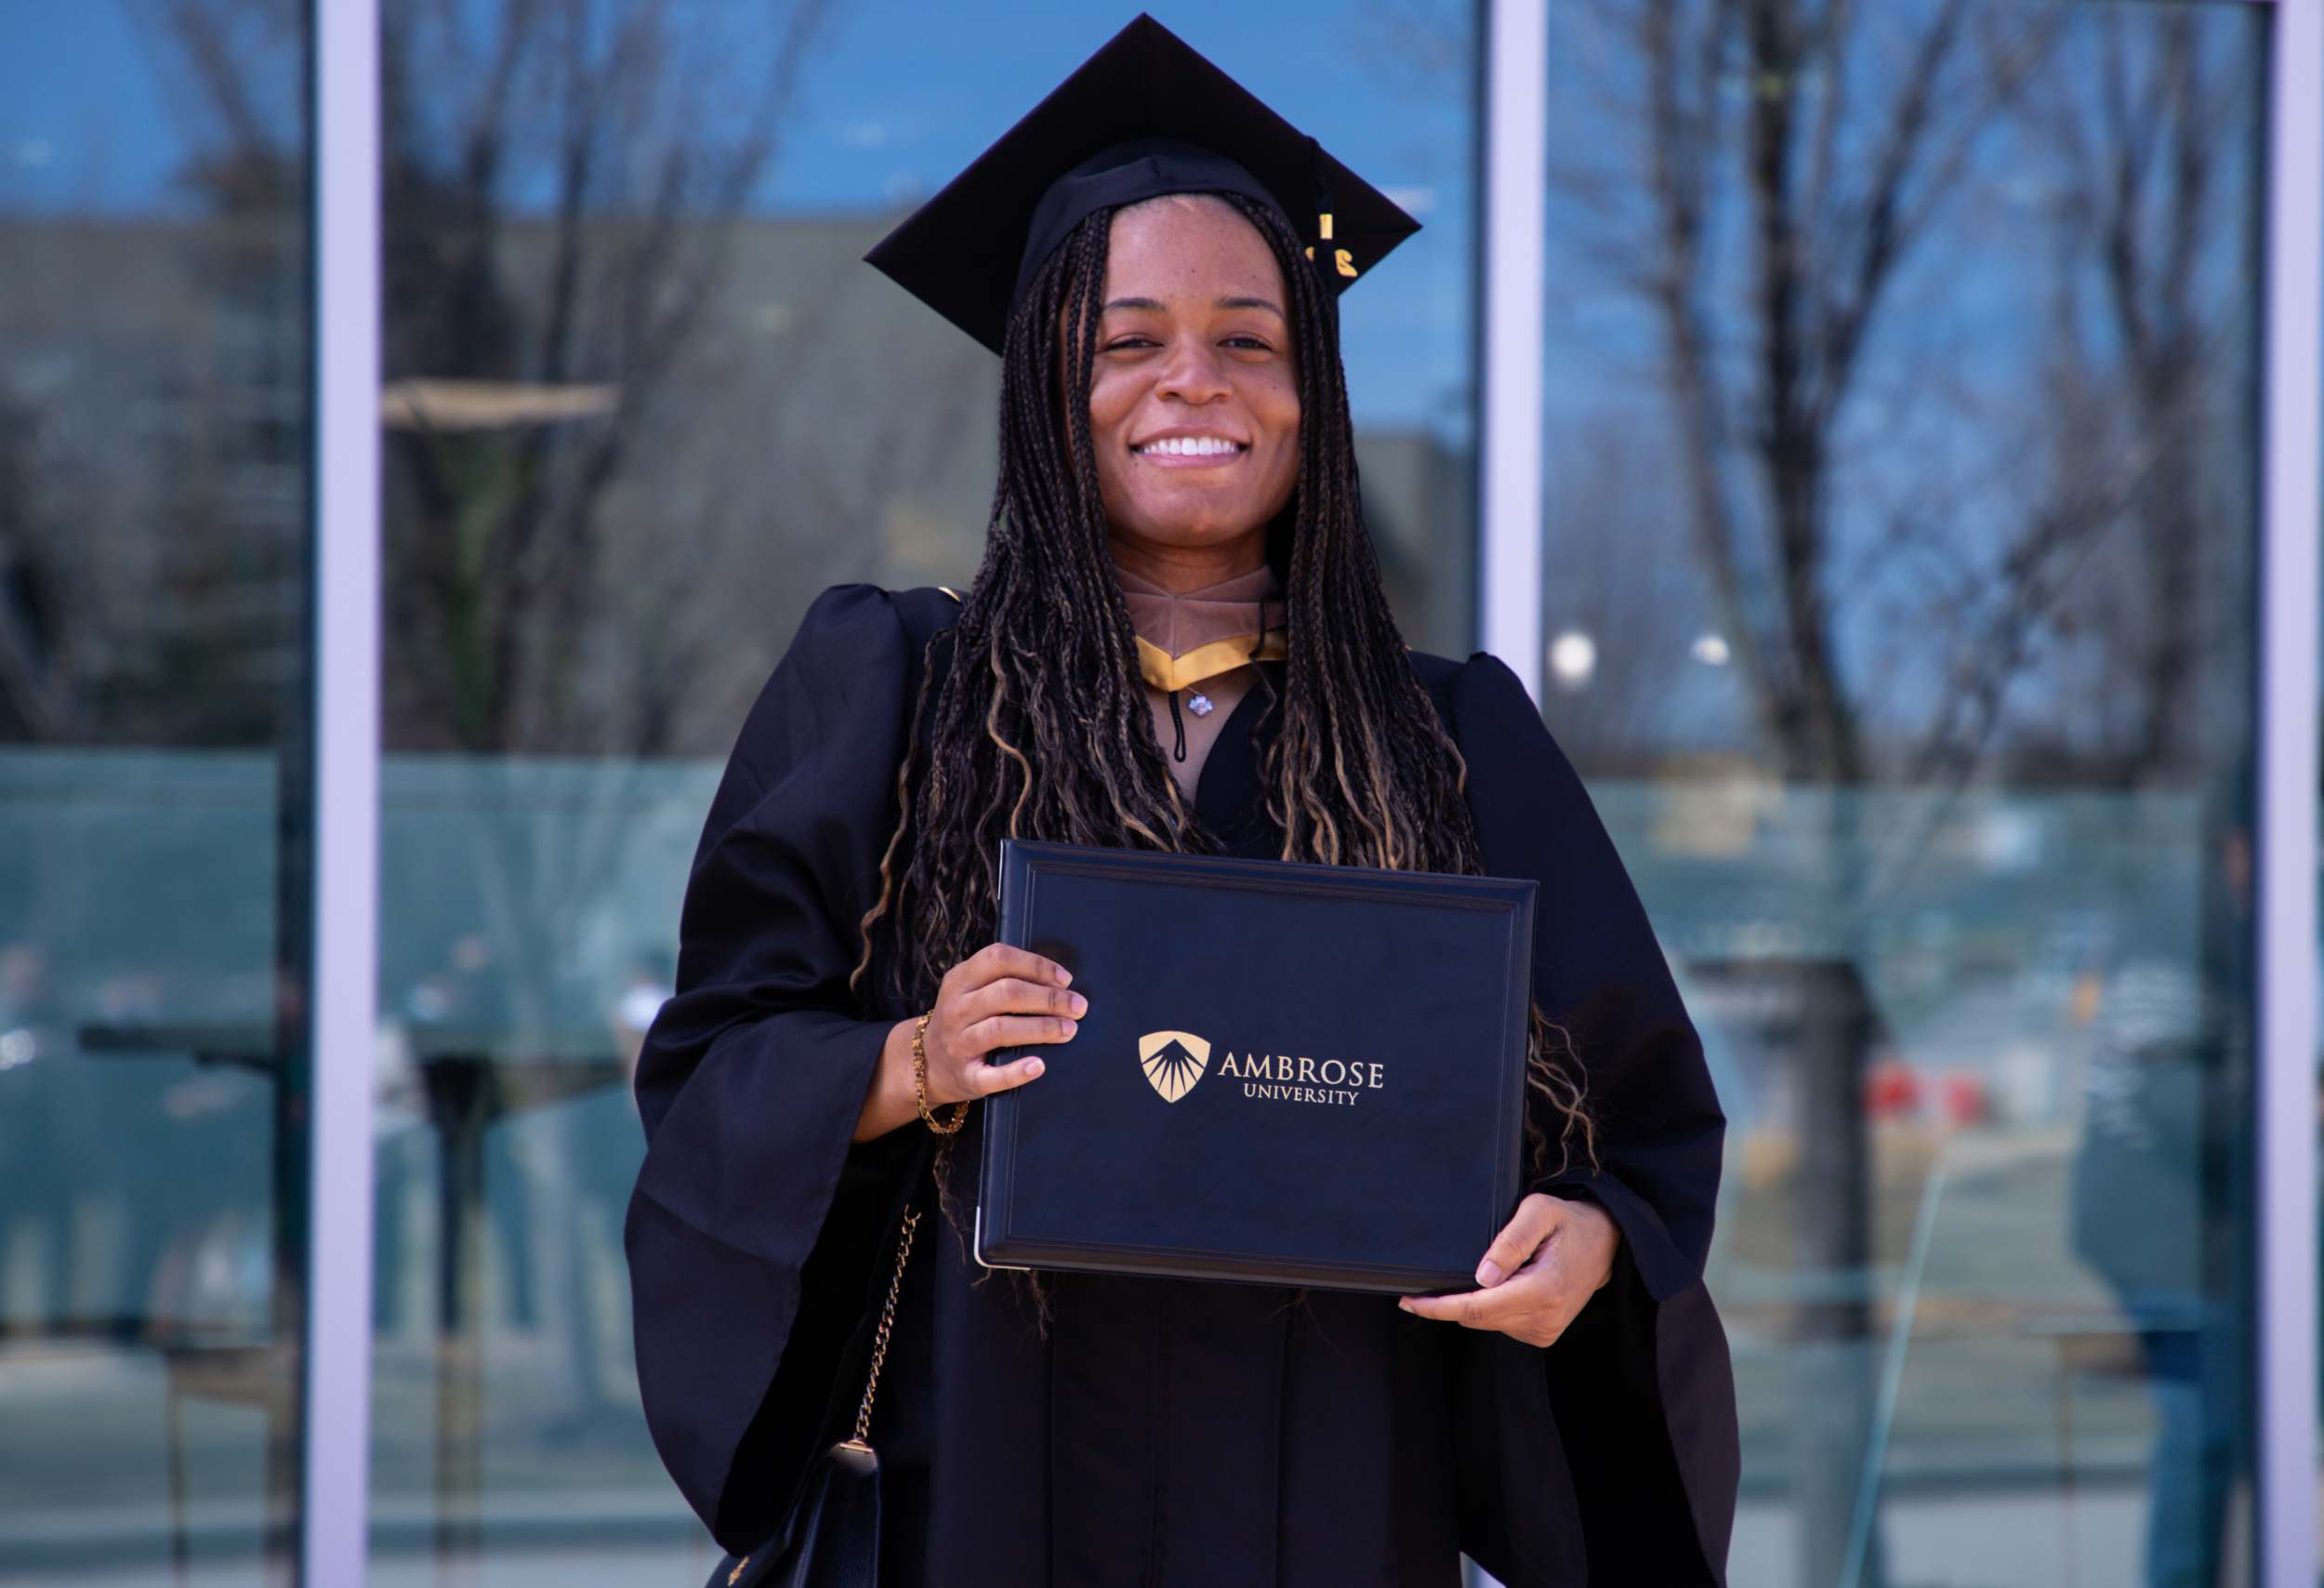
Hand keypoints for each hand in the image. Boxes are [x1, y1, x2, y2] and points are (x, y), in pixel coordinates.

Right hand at [853, 943, 1084, 1138]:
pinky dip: (1016, 1072)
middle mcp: (956, 1009)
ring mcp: (958, 1043)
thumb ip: (1004, 978)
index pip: (998, 958)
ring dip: (1041, 1028)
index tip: (1065, 979)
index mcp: (959, 980)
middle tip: (1078, 1007)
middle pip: (1006, 993)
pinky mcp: (965, 1076)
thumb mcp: (970, 990)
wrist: (924, 1063)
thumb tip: (1060, 981)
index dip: (1036, 965)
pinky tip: (1039, 1066)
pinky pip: (991, 1076)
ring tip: (1069, 1030)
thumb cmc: (965, 1020)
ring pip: (1001, 1029)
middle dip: (1048, 998)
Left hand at [1396, 1193, 1619, 1346]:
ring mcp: (1545, 1331)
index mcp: (1543, 1290)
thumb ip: (1509, 1241)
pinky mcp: (1543, 1335)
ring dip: (1472, 1303)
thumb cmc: (1570, 1222)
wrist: (1605, 1244)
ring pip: (1486, 1322)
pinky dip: (1489, 1308)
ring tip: (1490, 1271)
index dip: (1438, 1308)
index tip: (1410, 1303)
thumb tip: (1481, 1277)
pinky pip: (1500, 1324)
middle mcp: (1544, 1318)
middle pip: (1477, 1318)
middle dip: (1447, 1303)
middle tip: (1427, 1284)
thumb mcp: (1539, 1212)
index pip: (1477, 1307)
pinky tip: (1500, 1286)